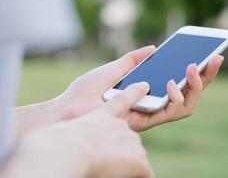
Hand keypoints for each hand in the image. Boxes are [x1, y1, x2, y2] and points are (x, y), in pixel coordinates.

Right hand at [7, 89, 153, 177]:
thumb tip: (80, 142)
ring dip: (126, 165)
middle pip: (128, 140)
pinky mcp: (137, 160)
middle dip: (120, 152)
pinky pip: (145, 172)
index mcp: (102, 115)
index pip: (122, 100)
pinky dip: (139, 176)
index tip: (144, 86)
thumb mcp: (67, 130)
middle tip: (104, 161)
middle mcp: (120, 125)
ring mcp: (131, 141)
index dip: (135, 92)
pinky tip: (135, 177)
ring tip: (108, 170)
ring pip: (135, 157)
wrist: (67, 150)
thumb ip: (79, 131)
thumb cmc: (56, 141)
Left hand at [57, 45, 222, 130]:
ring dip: (195, 86)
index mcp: (148, 90)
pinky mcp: (147, 121)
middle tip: (216, 58)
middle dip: (205, 77)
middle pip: (188, 94)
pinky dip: (177, 97)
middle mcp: (153, 103)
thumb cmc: (87, 90)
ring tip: (193, 68)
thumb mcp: (113, 68)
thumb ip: (134, 59)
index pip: (179, 82)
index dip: (196, 71)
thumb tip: (153, 47)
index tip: (209, 54)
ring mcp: (151, 113)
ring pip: (186, 105)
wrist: (69, 108)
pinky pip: (172, 112)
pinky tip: (173, 82)